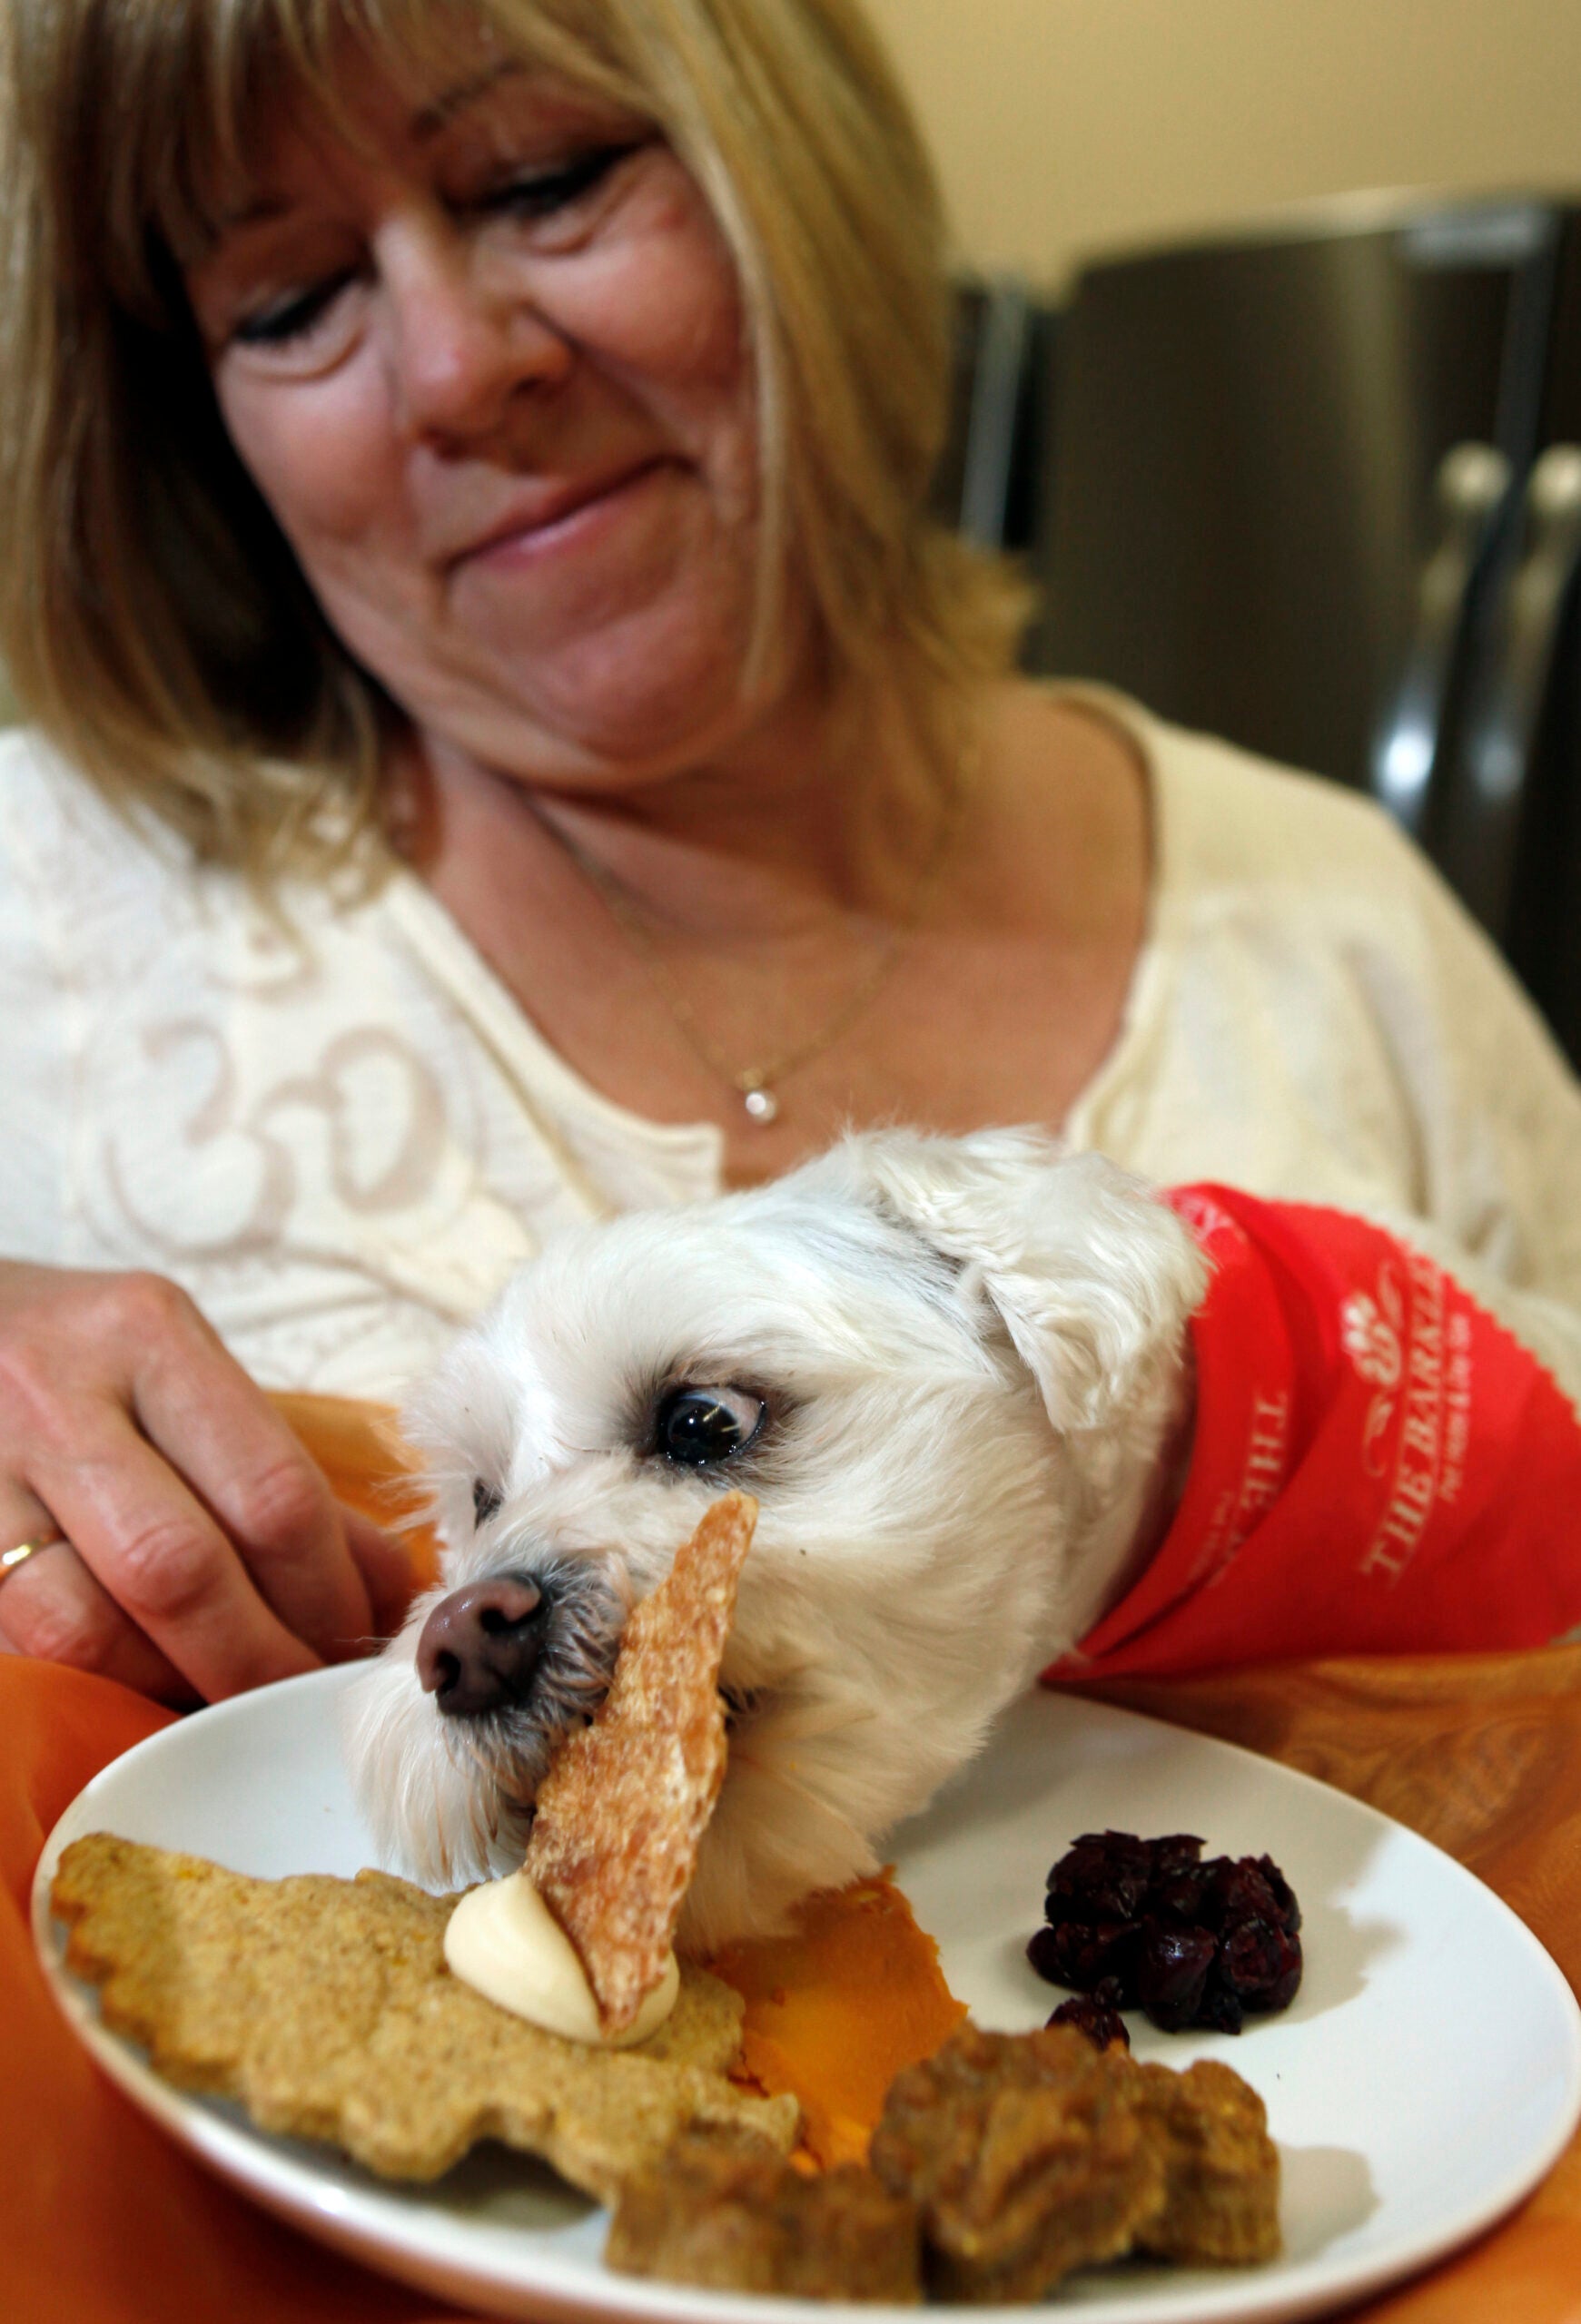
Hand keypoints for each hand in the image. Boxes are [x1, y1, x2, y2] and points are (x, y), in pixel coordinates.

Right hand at [0, 1263, 412, 1703]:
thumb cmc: (87, 1362)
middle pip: (179, 1570)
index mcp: (148, 1337)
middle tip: (301, 1697)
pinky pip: (29, 1650)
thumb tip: (384, 1596)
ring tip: (223, 1701)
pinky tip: (145, 1687)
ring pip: (83, 1631)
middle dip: (258, 1659)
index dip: (327, 1595)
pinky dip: (102, 1687)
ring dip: (173, 1689)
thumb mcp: (184, 1375)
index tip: (356, 1644)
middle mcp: (56, 1398)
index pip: (271, 1491)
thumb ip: (274, 1475)